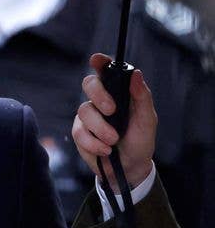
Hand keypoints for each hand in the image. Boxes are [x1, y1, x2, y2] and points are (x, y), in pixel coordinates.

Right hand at [73, 53, 156, 189]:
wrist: (130, 167)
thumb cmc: (140, 140)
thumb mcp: (147, 119)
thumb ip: (142, 96)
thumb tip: (136, 74)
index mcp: (118, 92)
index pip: (106, 71)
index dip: (100, 62)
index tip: (96, 60)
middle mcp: (101, 100)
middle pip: (89, 84)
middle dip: (99, 95)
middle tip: (111, 110)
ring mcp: (88, 117)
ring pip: (84, 112)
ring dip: (100, 128)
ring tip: (113, 141)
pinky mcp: (80, 134)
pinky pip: (79, 133)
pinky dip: (93, 143)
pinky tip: (105, 150)